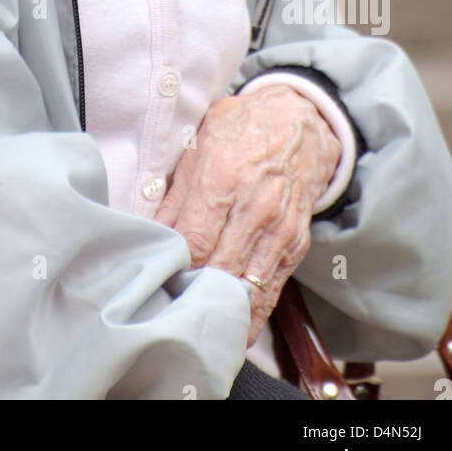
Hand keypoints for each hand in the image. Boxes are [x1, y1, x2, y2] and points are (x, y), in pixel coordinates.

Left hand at [154, 84, 341, 345]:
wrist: (301, 122)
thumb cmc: (242, 128)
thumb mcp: (198, 142)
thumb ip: (175, 191)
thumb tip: (151, 230)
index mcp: (224, 177)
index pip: (192, 242)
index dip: (171, 266)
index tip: (154, 279)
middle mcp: (255, 209)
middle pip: (217, 270)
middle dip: (190, 293)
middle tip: (166, 310)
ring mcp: (278, 230)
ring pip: (245, 287)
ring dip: (219, 311)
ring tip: (192, 328)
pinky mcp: (293, 245)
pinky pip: (270, 290)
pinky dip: (249, 313)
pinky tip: (230, 328)